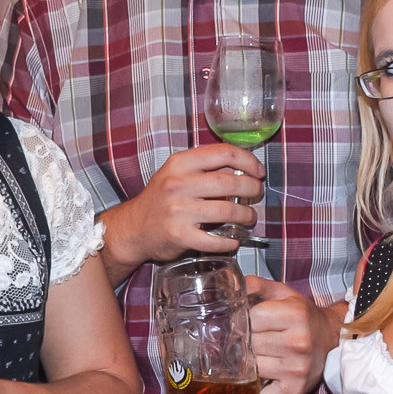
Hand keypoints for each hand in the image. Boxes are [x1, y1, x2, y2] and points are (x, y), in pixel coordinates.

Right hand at [101, 144, 263, 275]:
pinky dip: (231, 241)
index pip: (223, 152)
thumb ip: (205, 168)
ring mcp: (178, 212)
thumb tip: (242, 168)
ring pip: (227, 210)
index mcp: (179, 164)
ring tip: (249, 217)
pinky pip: (216, 240)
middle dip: (251, 188)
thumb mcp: (176, 174)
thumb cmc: (160, 199)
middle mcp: (177, 185)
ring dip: (246, 215)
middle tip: (257, 193)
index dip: (248, 160)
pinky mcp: (180, 236)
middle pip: (229, 181)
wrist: (134, 228)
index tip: (258, 171)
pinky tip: (233, 239)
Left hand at [247, 277, 338, 393]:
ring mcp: (297, 368)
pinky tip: (261, 379)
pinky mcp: (295, 389)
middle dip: (246, 341)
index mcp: (295, 315)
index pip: (250, 318)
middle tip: (253, 339)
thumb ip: (256, 285)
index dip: (245, 320)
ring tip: (260, 355)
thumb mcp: (283, 293)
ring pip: (251, 367)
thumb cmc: (303, 315)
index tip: (248, 322)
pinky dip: (257, 390)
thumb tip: (232, 288)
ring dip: (250, 363)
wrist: (332, 338)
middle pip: (249, 344)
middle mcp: (297, 342)